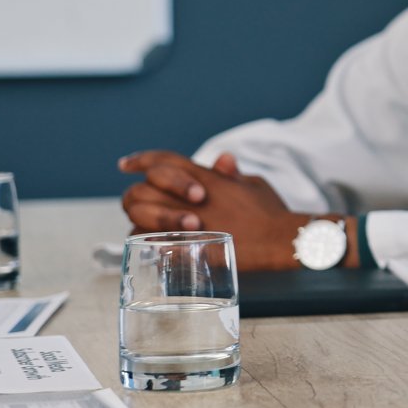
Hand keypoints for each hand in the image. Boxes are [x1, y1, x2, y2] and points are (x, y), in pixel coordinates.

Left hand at [118, 151, 319, 270]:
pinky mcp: (189, 247)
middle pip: (142, 189)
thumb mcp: (253, 185)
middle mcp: (191, 198)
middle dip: (137, 195)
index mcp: (205, 178)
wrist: (282, 239)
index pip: (164, 161)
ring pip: (141, 218)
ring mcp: (188, 223)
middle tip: (144, 204)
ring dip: (140, 222)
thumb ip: (232, 175)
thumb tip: (222, 160)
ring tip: (149, 227)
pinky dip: (148, 245)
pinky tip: (154, 247)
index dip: (141, 160)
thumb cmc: (272, 213)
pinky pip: (152, 245)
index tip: (125, 164)